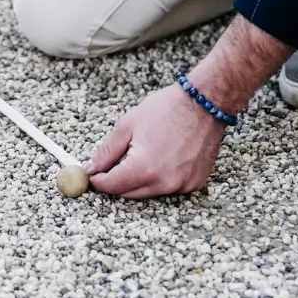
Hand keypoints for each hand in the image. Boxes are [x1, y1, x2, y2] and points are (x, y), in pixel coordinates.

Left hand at [87, 85, 224, 198]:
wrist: (206, 103)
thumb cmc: (167, 109)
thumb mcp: (127, 124)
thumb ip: (107, 151)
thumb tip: (93, 169)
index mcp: (144, 168)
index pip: (111, 186)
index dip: (97, 180)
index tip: (91, 175)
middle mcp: (164, 183)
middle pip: (127, 194)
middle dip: (116, 181)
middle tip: (112, 165)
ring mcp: (182, 186)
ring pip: (147, 193)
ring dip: (138, 181)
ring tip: (141, 155)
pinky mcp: (194, 184)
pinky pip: (168, 189)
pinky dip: (159, 179)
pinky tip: (162, 159)